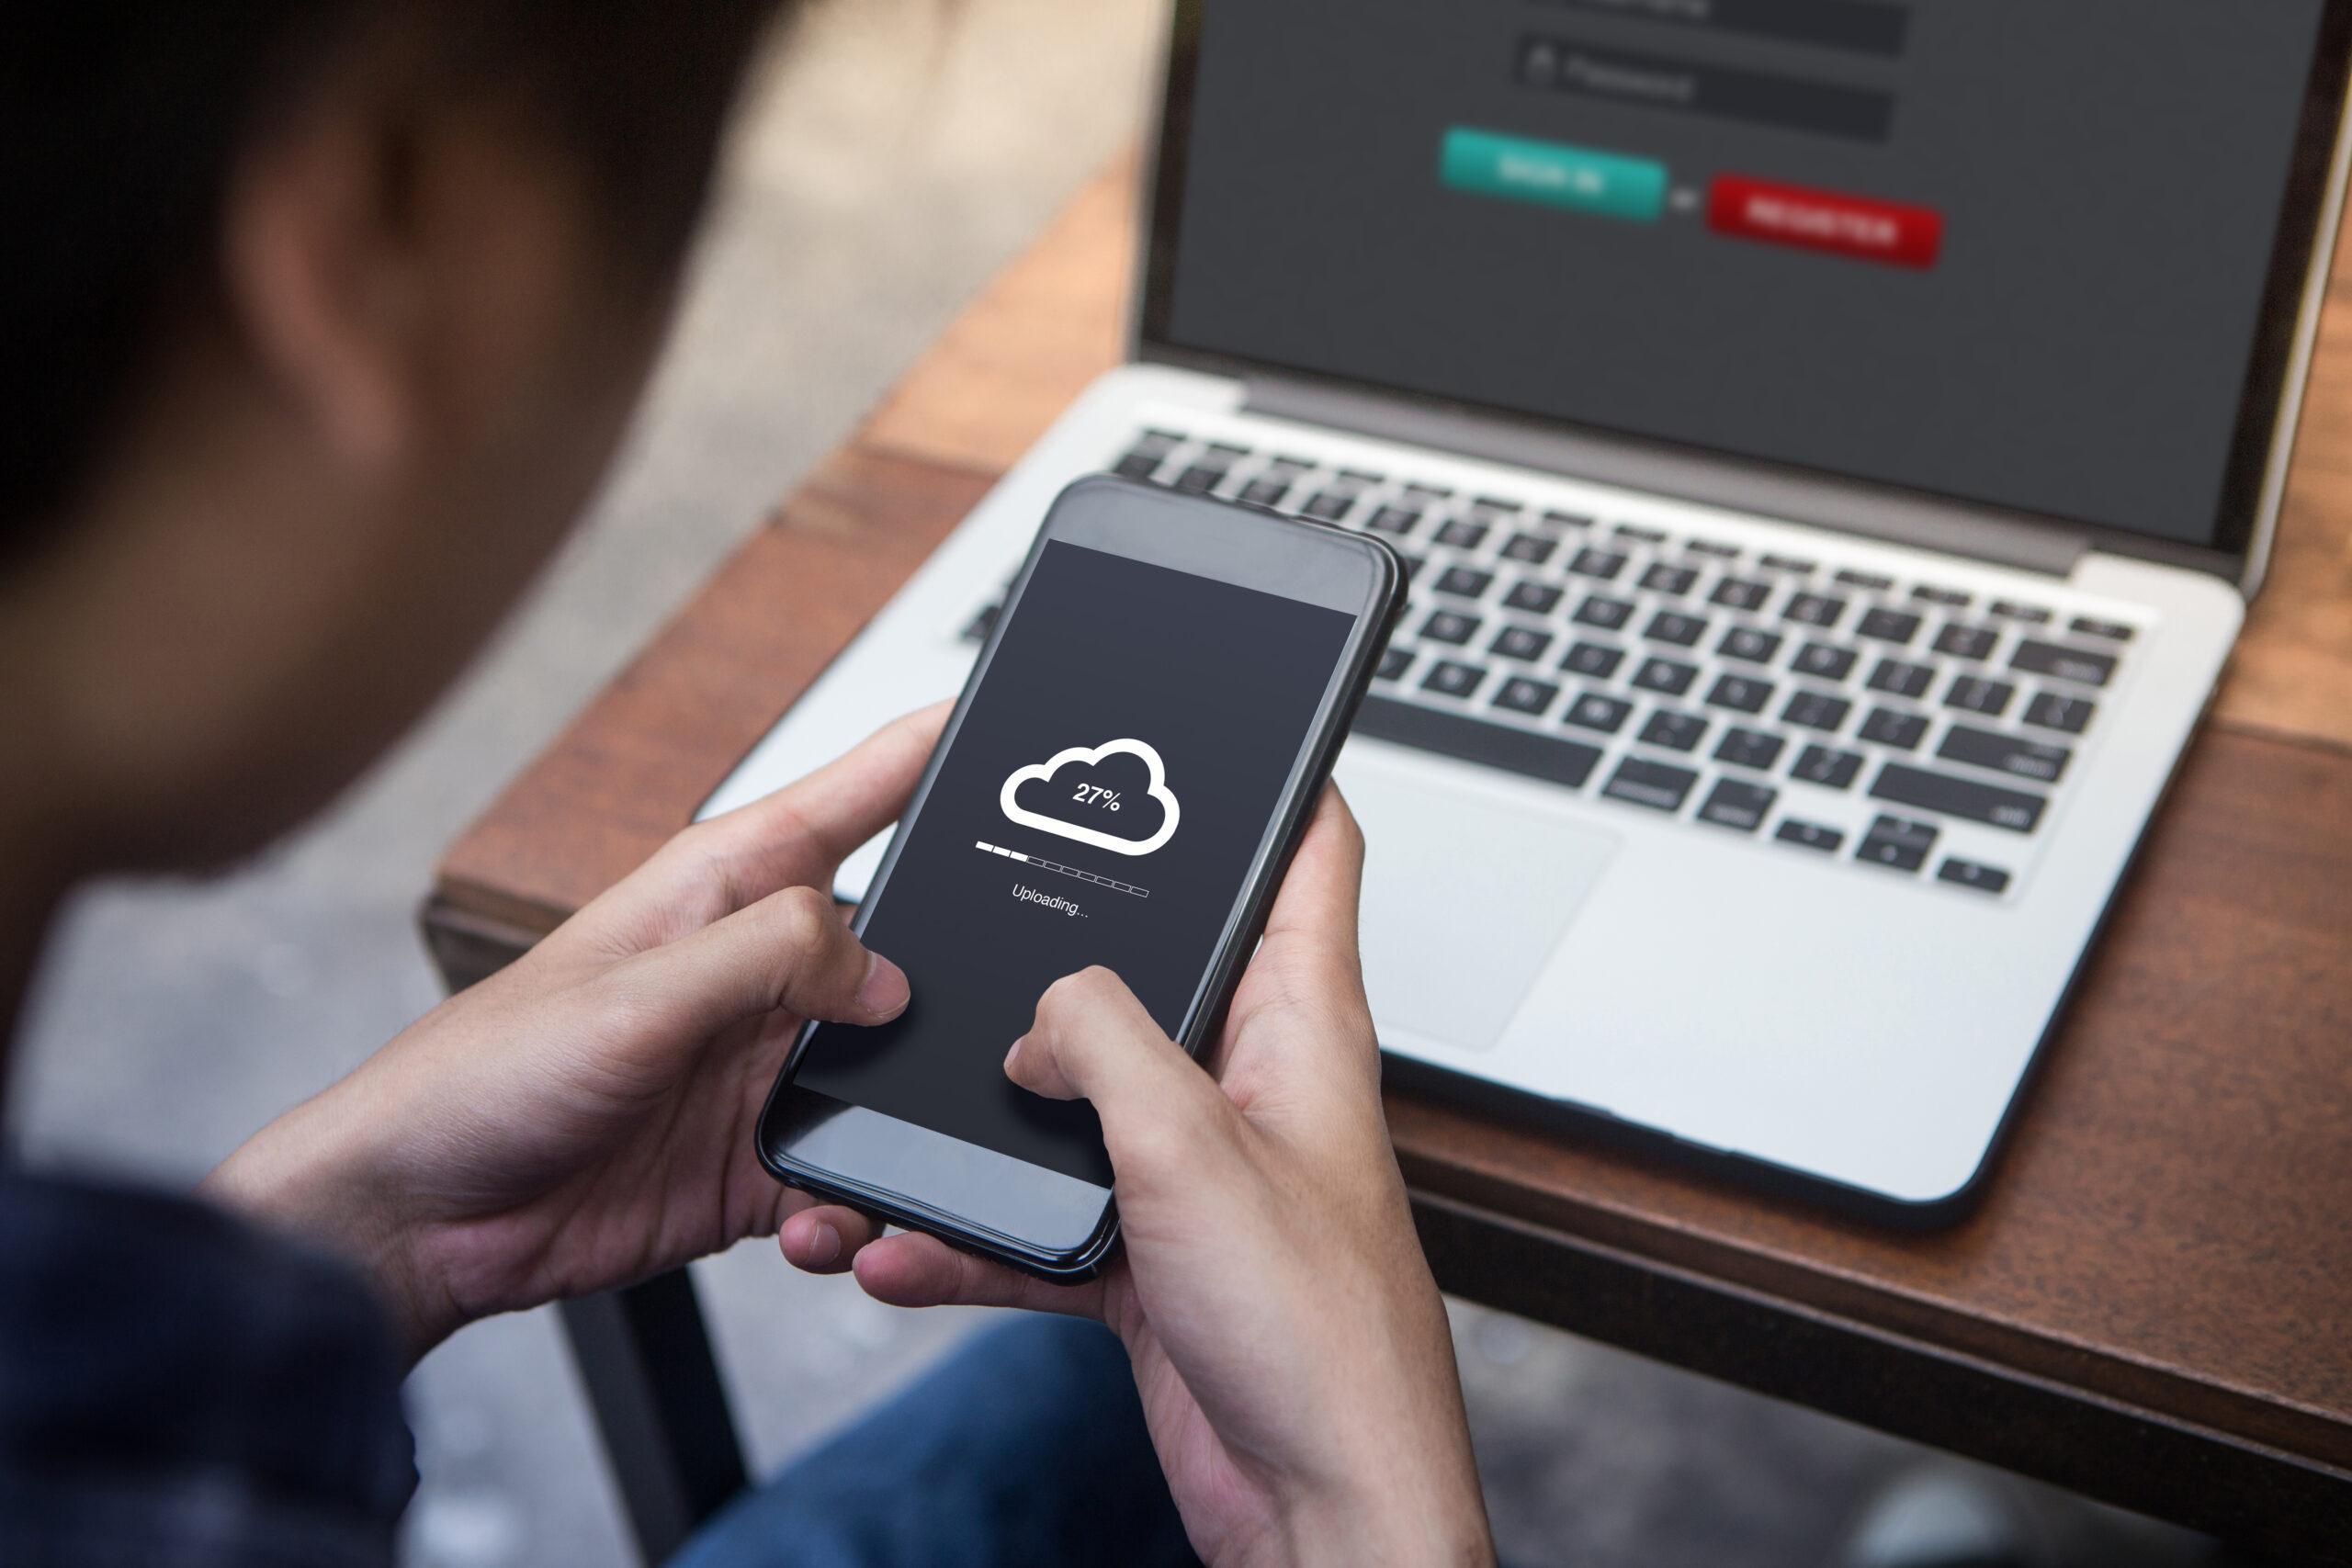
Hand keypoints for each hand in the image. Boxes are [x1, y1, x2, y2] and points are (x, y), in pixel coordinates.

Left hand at [206, 705, 946, 1358]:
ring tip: (907, 1145)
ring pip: (895, 1073)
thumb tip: (888, 973)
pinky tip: (832, 1219)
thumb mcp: (636, 992)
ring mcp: (763, 1068)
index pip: (859, 793)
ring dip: (910, 1114)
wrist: (413, 1221)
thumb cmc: (477, 1076)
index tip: (1017, 717)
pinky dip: (863, 1202)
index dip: (936, 751)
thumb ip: (770, 956)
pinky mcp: (759, 1161)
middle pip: (906, 945)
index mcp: (726, 889)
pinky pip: (853, 1174)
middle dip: (964, 973)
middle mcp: (758, 972)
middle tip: (1020, 1007)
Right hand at [781, 791, 1493, 1567]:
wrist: (1320, 1506)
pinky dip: (972, 1234)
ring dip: (988, 1124)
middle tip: (985, 916)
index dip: (1272, 782)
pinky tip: (906, 1247)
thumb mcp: (1188, 1143)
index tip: (1214, 731)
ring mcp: (1198, 1172)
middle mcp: (1250, 1085)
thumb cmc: (1317, 1336)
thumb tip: (1043, 1009)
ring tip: (908, 1129)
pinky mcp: (1153, 1256)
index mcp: (1298, 1024)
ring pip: (1075, 1104)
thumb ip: (1102, 1039)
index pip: (1311, 856)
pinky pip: (1042, 1219)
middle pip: (1157, 971)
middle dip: (1060, 954)